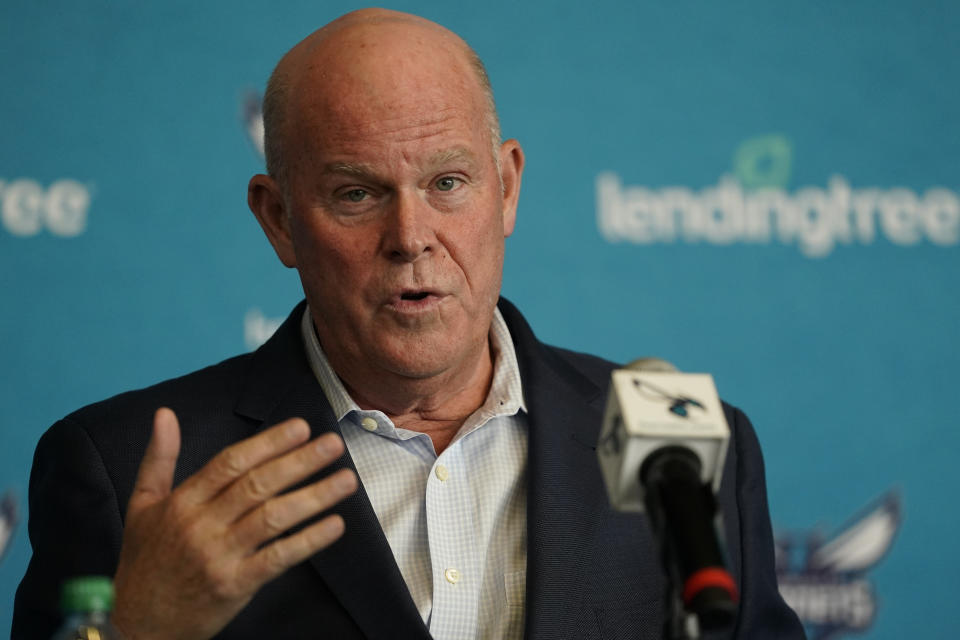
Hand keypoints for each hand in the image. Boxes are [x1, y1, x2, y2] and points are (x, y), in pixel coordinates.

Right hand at [111, 407, 356, 639]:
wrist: (137, 624)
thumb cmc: (145, 561)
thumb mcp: (142, 505)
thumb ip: (159, 458)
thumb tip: (165, 414)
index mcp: (182, 501)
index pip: (230, 463)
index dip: (268, 443)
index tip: (301, 427)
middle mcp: (201, 525)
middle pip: (257, 485)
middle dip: (300, 462)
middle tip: (333, 444)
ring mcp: (219, 556)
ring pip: (272, 518)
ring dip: (314, 497)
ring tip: (346, 480)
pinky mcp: (235, 585)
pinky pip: (278, 559)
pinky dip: (308, 541)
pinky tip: (335, 525)